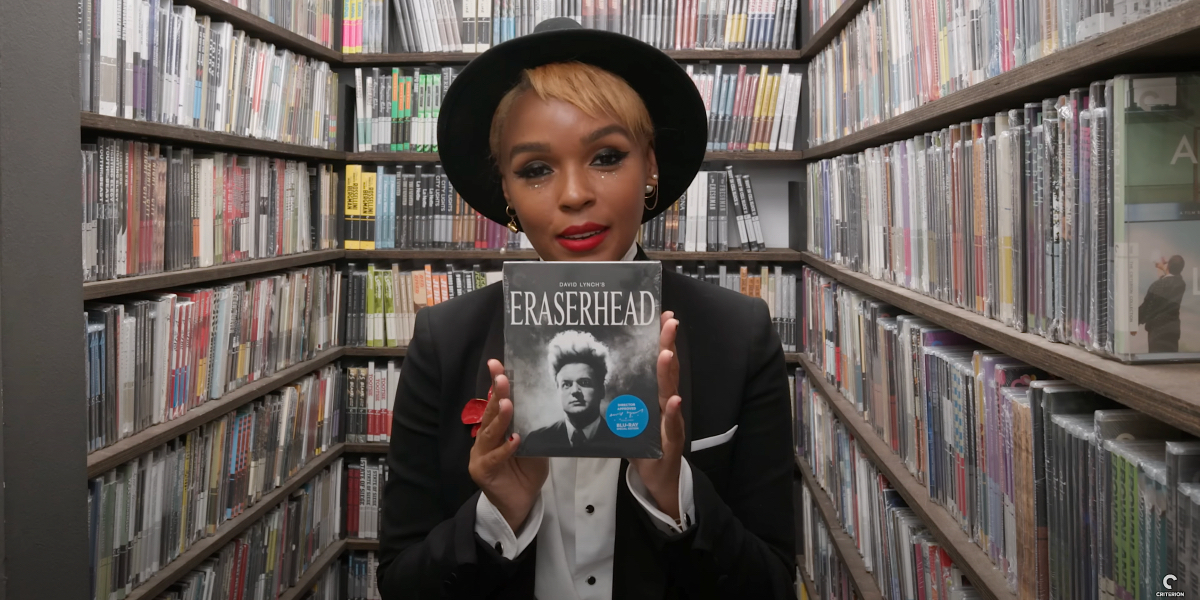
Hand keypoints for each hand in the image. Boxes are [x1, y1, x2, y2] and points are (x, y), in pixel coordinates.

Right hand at [468, 359, 548, 531]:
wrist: (520, 503)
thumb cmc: (527, 471)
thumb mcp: (534, 445)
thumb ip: (532, 428)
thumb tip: (542, 404)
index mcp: (496, 428)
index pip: (495, 402)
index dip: (496, 383)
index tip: (497, 364)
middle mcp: (484, 438)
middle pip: (490, 412)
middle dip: (497, 393)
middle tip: (502, 376)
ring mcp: (480, 454)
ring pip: (490, 432)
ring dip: (500, 417)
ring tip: (508, 403)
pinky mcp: (481, 470)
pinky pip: (494, 457)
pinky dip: (505, 448)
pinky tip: (515, 439)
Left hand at [630, 311, 684, 519]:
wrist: (659, 481)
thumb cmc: (645, 450)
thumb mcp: (629, 421)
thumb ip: (620, 401)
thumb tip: (595, 384)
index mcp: (655, 398)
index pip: (658, 364)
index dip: (660, 340)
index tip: (661, 316)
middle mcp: (667, 405)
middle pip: (668, 371)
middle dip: (668, 344)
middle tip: (670, 321)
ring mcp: (672, 422)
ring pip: (670, 393)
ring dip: (669, 372)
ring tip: (667, 352)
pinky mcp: (671, 442)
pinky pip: (670, 425)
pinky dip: (672, 413)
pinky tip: (673, 400)